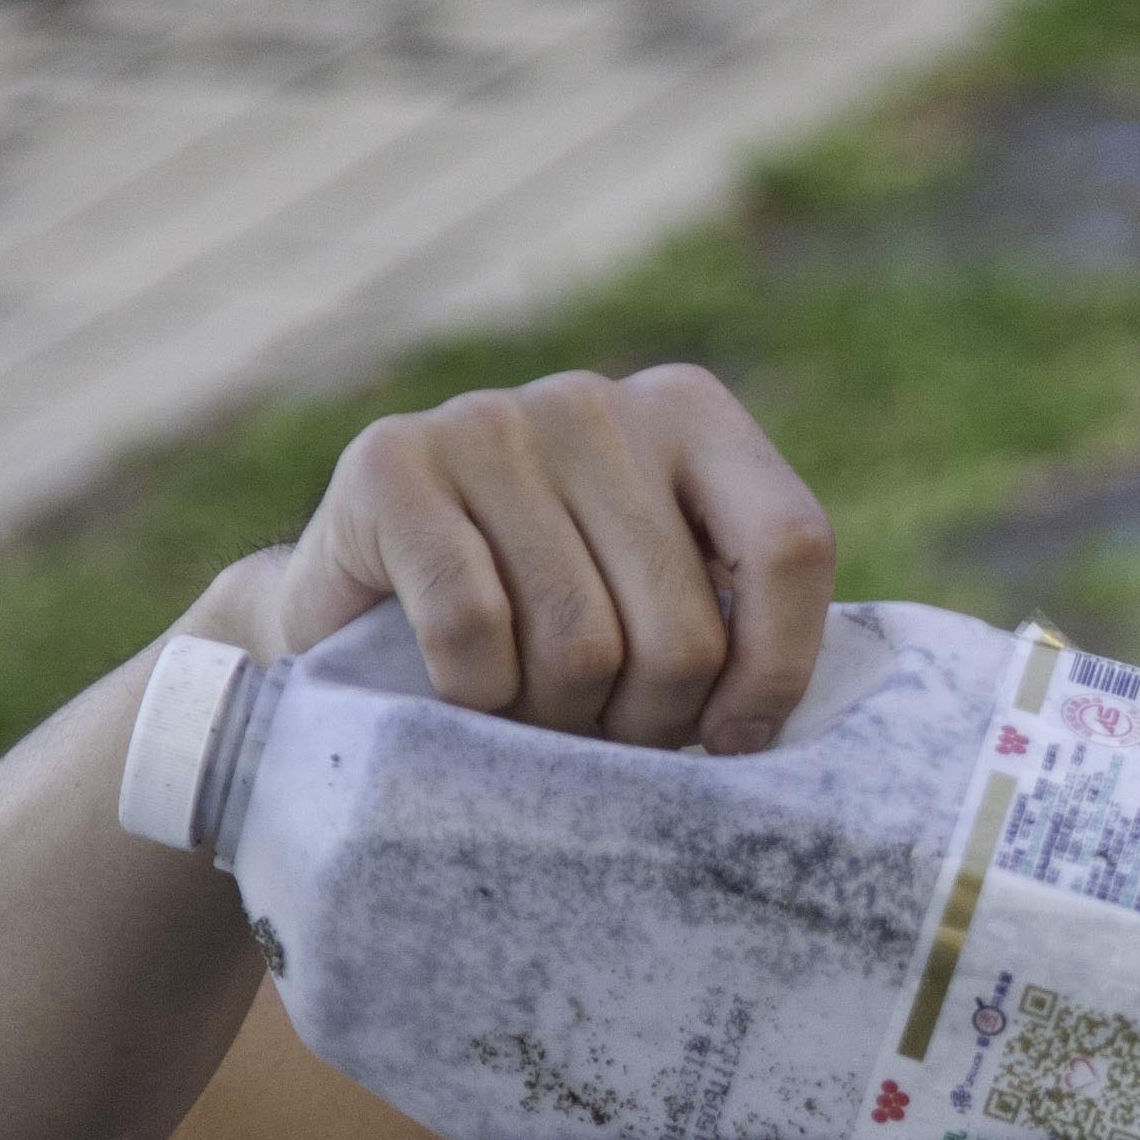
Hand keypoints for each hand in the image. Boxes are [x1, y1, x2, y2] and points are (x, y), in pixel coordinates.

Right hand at [196, 363, 834, 752]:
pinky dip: (477, 700)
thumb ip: (730, 625)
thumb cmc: (534, 630)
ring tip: (529, 717)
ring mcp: (491, 420)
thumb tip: (775, 731)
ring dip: (556, 724)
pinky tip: (461, 695)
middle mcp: (596, 400)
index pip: (790, 546)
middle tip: (596, 737)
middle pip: (684, 630)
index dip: (774, 672)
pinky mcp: (393, 462)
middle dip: (645, 724)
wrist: (349, 614)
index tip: (730, 739)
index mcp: (692, 416)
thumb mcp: (652, 606)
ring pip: (582, 646)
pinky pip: (476, 630)